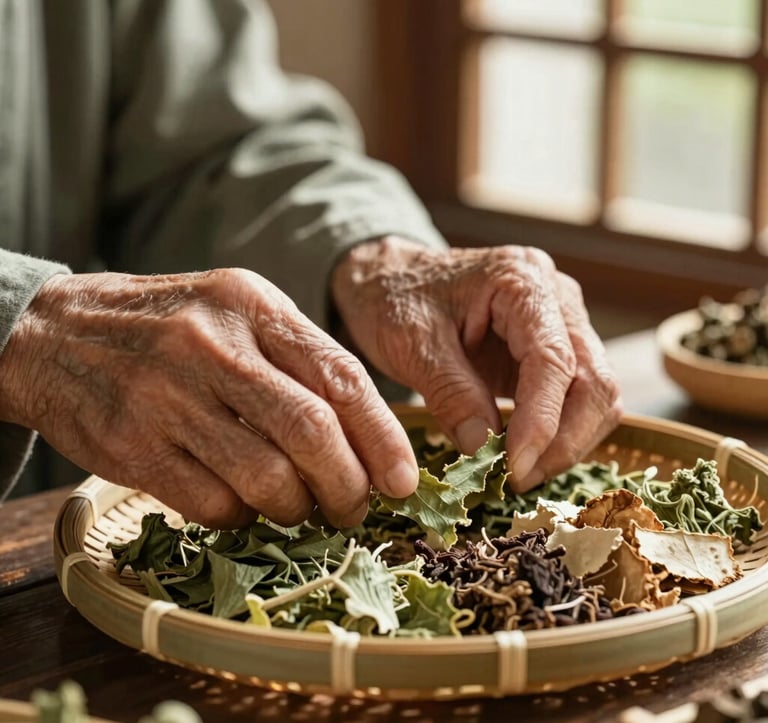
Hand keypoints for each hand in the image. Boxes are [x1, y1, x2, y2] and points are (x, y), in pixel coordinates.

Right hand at [0, 269, 417, 527]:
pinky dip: (244, 516)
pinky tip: (244, 503)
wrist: (57, 335)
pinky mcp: (134, 449)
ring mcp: (169, 399)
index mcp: (252, 306)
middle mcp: (213, 347)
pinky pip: (215, 505)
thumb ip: (300, 358)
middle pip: (312, 433)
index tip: (404, 479)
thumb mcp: (237, 311)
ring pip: (267, 478)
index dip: (383, 437)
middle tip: (356, 507)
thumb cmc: (170, 326)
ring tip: (299, 506)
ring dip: (298, 508)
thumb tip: (370, 433)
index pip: (341, 377)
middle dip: (349, 485)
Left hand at [331, 237, 622, 491]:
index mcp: (522, 280)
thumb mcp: (410, 343)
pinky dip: (558, 433)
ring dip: (566, 442)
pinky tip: (521, 454)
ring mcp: (562, 323)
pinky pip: (577, 398)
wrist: (392, 280)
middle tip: (517, 479)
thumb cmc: (395, 300)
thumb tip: (483, 449)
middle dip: (564, 440)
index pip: (553, 359)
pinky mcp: (554, 350)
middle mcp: (556, 297)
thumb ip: (450, 392)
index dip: (542, 421)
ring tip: (518, 473)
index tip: (515, 468)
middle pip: (594, 380)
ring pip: (596, 395)